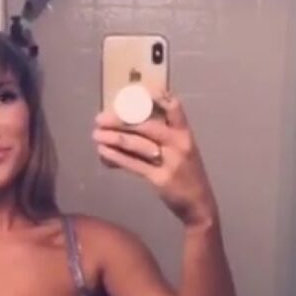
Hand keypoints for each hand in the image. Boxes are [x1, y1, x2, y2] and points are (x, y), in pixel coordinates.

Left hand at [92, 90, 218, 226]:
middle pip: (147, 125)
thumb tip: (127, 124)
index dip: (155, 95)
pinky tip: (103, 152)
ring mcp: (171, 161)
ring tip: (96, 135)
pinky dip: (116, 157)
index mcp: (185, 132)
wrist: (199, 204)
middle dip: (120, 120)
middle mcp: (179, 143)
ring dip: (114, 138)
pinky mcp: (160, 179)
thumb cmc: (186, 174)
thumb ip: (162, 137)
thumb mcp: (181, 150)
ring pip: (137, 144)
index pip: (173, 106)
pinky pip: (134, 164)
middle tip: (100, 118)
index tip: (133, 92)